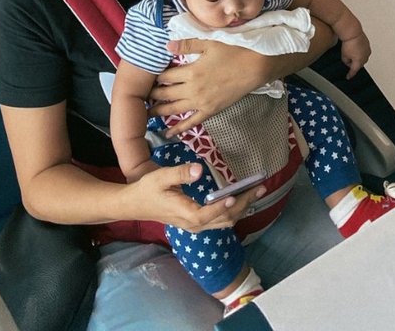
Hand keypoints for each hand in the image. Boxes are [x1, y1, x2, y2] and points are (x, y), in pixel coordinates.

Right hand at [131, 163, 263, 230]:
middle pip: (224, 219)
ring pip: (224, 222)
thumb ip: (180, 173)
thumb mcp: (160, 178)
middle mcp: (194, 224)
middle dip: (244, 204)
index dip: (224, 205)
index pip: (211, 213)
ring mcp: (195, 225)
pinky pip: (219, 220)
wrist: (134, 205)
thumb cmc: (147, 190)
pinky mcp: (195, 222)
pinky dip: (232, 210)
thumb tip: (199, 169)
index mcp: (186, 214)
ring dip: (241, 208)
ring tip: (255, 192)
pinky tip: (239, 198)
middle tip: (260, 187)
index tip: (236, 194)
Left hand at [150, 39, 270, 132]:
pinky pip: (191, 122)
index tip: (146, 78)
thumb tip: (166, 45)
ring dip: (159, 111)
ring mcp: (201, 103)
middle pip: (166, 94)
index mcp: (191, 71)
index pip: (165, 76)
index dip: (155, 77)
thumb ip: (187, 45)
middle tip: (140, 97)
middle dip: (152, 95)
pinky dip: (178, 128)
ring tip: (146, 114)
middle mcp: (192, 90)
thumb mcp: (209, 42)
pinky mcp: (211, 111)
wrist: (256, 67)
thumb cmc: (233, 50)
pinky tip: (168, 132)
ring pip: (174, 109)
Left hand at [340, 31, 370, 78]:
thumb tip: (348, 61)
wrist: (352, 32)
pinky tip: (355, 47)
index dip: (350, 74)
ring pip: (362, 58)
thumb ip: (346, 61)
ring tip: (351, 51)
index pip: (354, 71)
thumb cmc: (349, 42)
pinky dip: (360, 52)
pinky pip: (364, 51)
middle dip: (353, 63)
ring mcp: (367, 51)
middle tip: (348, 58)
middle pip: (359, 64)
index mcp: (359, 61)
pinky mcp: (368, 45)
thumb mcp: (344, 55)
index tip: (348, 77)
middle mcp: (365, 57)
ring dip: (357, 57)